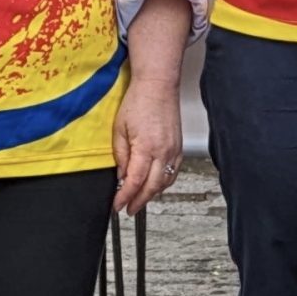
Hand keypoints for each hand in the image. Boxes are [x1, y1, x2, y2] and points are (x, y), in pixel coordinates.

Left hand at [112, 78, 181, 213]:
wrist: (158, 86)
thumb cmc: (139, 101)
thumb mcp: (119, 129)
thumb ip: (120, 155)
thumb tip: (121, 175)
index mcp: (146, 147)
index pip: (134, 181)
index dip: (125, 197)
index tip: (118, 205)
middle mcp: (163, 152)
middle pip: (152, 187)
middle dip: (139, 201)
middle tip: (129, 209)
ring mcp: (174, 150)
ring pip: (164, 182)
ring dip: (152, 194)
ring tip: (140, 200)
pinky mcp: (179, 147)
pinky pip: (173, 172)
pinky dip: (163, 183)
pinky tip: (155, 185)